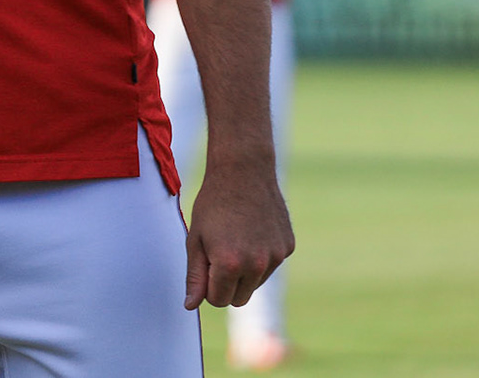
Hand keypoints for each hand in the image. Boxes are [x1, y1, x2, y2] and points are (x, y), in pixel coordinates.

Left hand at [184, 155, 294, 308]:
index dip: (208, 287)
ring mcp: (276, 256)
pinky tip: (252, 230)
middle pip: (239, 299)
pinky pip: (270, 265)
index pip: (218, 301)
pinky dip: (261, 256)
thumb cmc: (213, 204)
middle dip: (226, 285)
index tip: (205, 265)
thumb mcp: (196, 239)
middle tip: (217, 254)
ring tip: (235, 239)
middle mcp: (257, 264)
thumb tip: (190, 306)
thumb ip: (195, 276)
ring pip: (255, 284)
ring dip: (244, 272)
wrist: (243, 171)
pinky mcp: (288, 247)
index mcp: (230, 264)